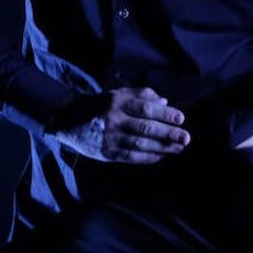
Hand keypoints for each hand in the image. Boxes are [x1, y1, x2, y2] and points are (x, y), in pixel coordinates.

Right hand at [52, 87, 190, 163]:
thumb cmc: (98, 106)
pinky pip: (131, 157)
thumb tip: (164, 102)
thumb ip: (140, 95)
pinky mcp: (106, 153)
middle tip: (186, 137)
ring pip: (140, 144)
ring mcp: (109, 138)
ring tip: (179, 148)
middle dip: (168, 133)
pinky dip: (148, 157)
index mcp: (116, 101)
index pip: (145, 107)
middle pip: (145, 127)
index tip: (181, 118)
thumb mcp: (116, 94)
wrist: (66, 120)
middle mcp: (112, 119)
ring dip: (162, 148)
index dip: (165, 113)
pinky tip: (162, 156)